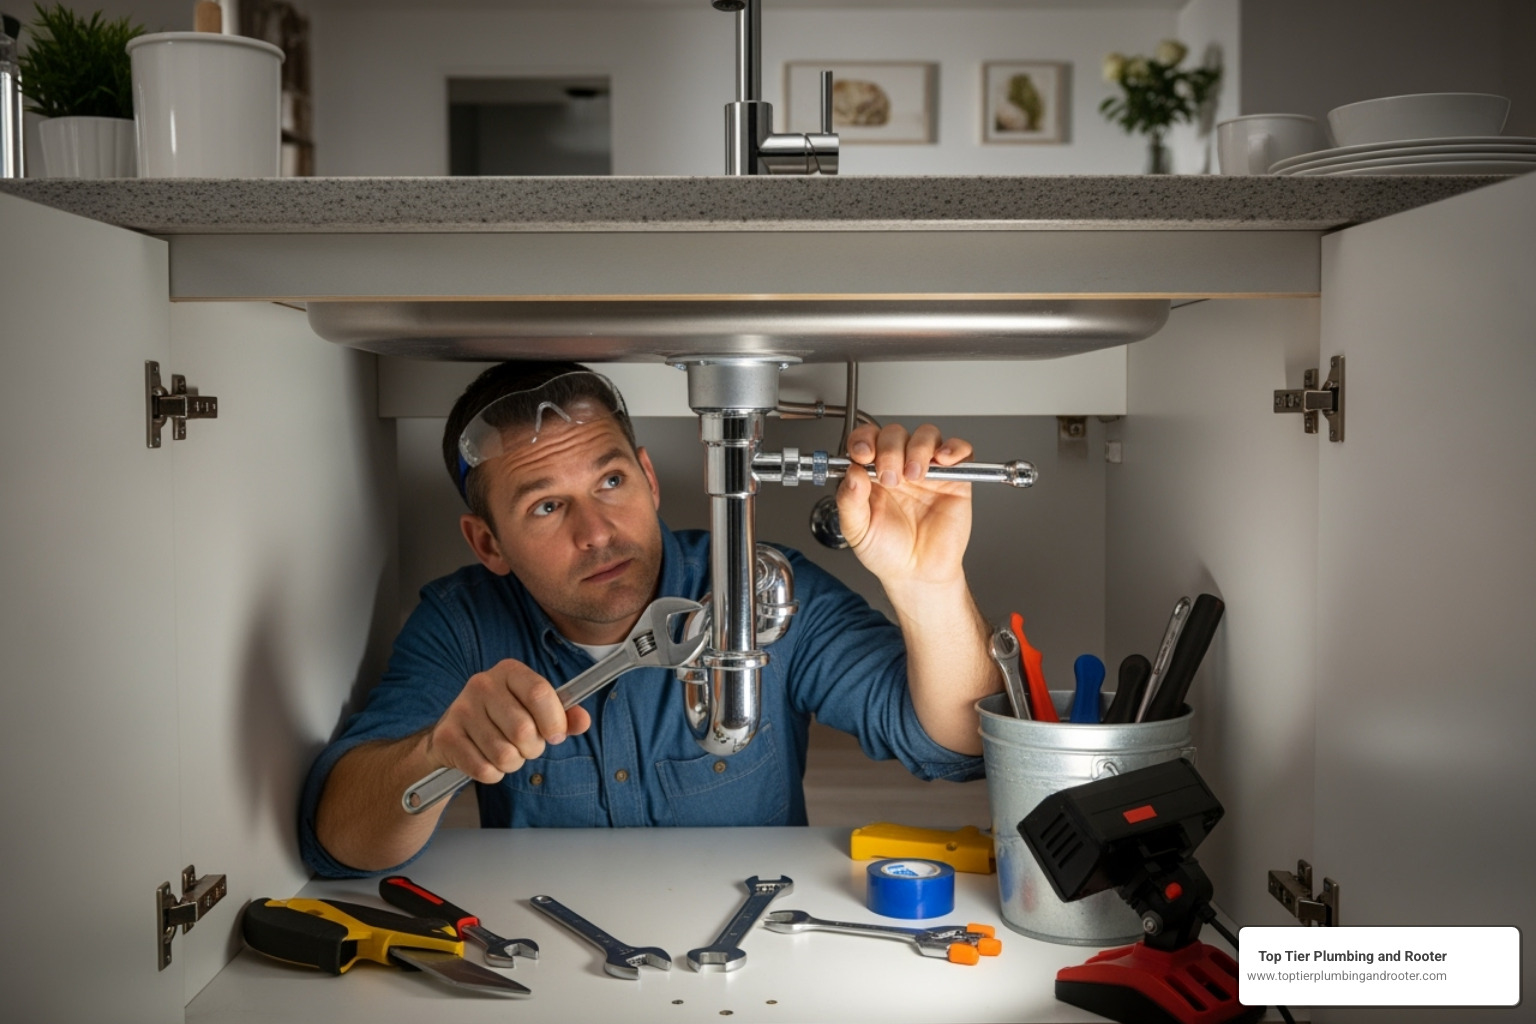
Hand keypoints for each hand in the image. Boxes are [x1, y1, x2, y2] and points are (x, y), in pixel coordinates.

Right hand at [422, 659, 591, 783]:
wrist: (454, 735)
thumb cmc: (503, 720)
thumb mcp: (534, 711)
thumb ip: (563, 716)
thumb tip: (583, 721)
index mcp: (509, 671)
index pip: (540, 693)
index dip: (554, 721)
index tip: (555, 736)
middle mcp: (482, 684)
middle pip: (523, 729)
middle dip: (532, 748)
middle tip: (526, 747)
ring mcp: (461, 709)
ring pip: (504, 754)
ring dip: (513, 763)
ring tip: (507, 753)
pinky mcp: (446, 737)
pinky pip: (483, 769)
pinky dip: (493, 774)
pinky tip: (487, 761)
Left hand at [835, 423, 974, 590]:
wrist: (916, 574)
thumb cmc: (887, 552)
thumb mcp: (857, 529)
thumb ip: (849, 500)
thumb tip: (851, 472)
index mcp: (872, 474)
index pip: (866, 439)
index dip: (863, 439)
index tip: (862, 454)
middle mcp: (899, 466)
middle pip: (895, 433)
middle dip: (890, 449)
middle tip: (890, 477)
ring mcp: (927, 471)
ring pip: (926, 435)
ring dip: (918, 449)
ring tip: (914, 476)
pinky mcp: (955, 479)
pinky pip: (960, 450)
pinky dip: (954, 448)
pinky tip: (942, 461)